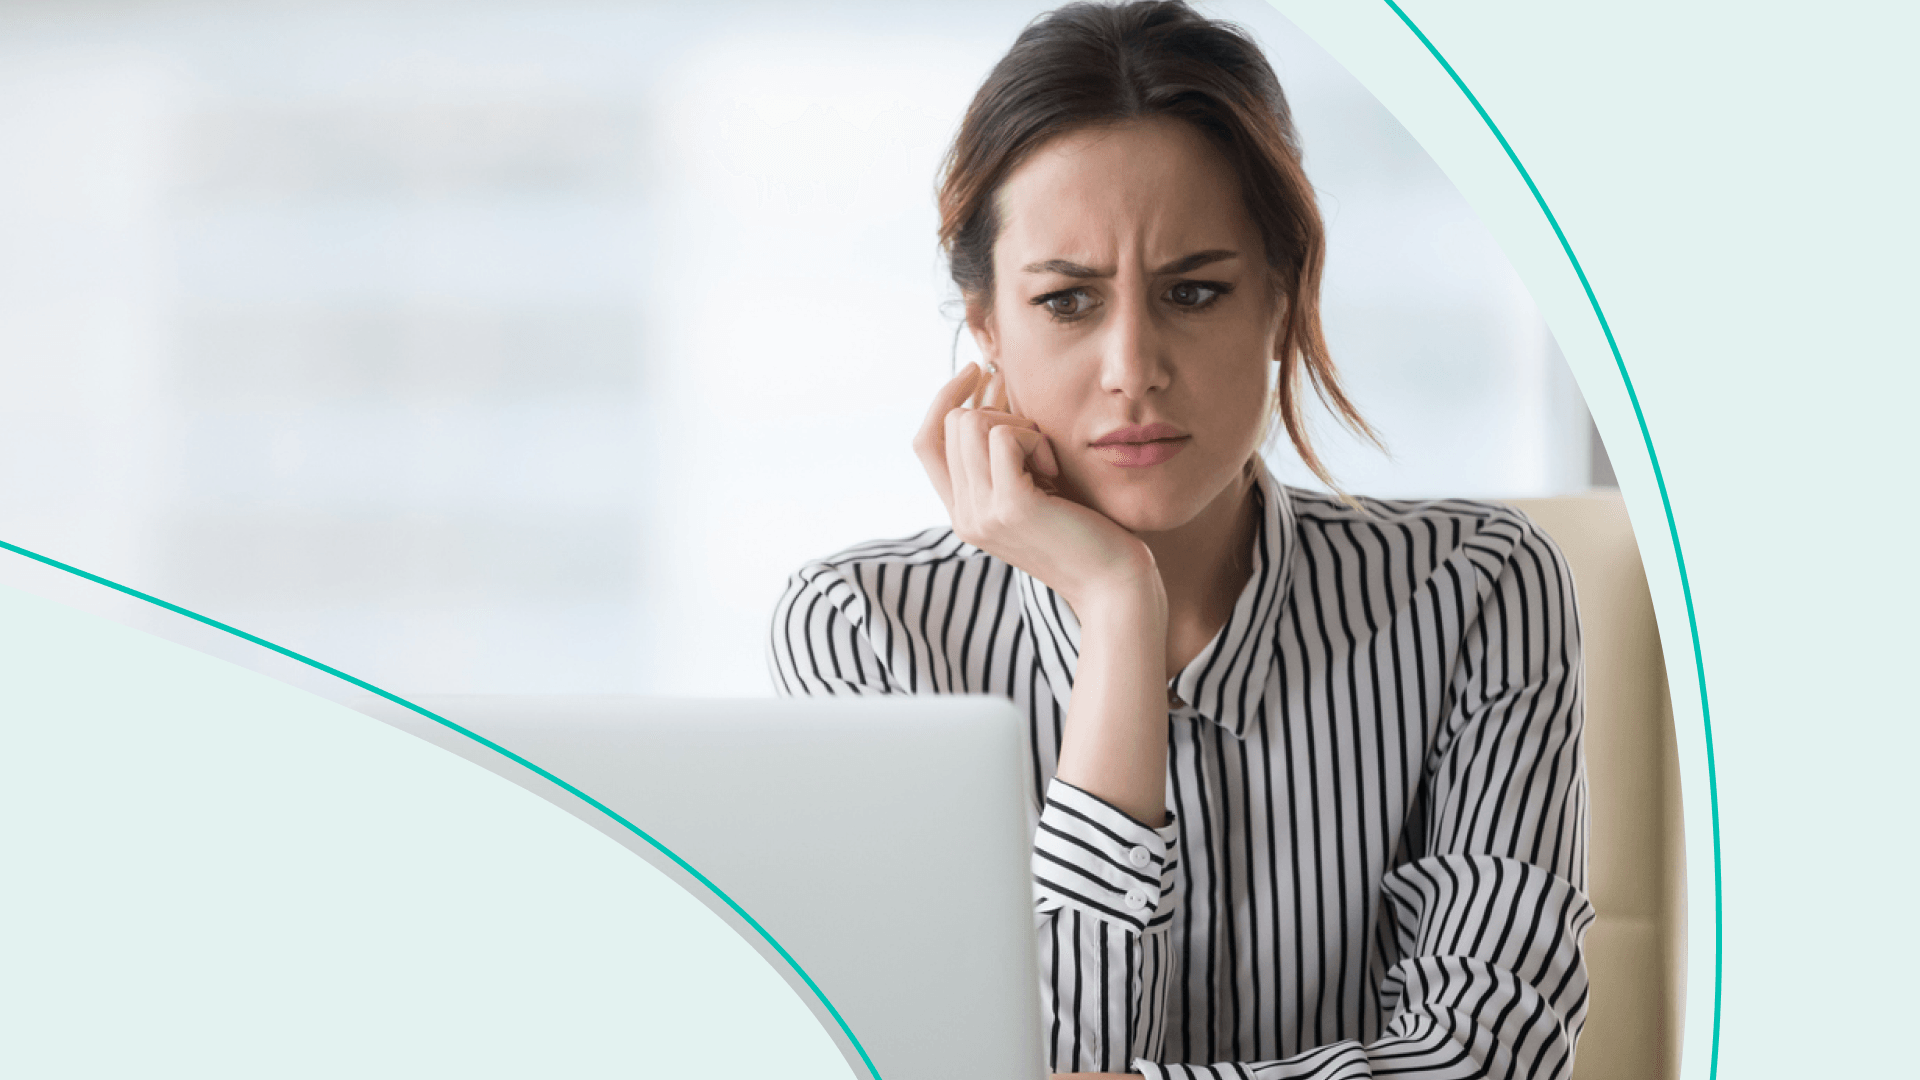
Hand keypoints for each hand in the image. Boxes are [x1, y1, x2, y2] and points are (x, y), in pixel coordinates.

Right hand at [912, 364, 1157, 613]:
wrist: (1114, 585)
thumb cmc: (1087, 531)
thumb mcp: (1035, 488)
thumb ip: (1006, 452)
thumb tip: (993, 381)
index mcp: (963, 513)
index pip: (925, 441)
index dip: (945, 399)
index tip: (980, 371)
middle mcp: (963, 517)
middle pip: (951, 423)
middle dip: (997, 409)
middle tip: (1040, 435)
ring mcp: (982, 514)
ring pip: (971, 422)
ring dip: (1019, 424)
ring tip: (1049, 461)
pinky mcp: (1010, 507)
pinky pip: (1005, 435)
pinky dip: (1036, 439)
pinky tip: (1057, 470)